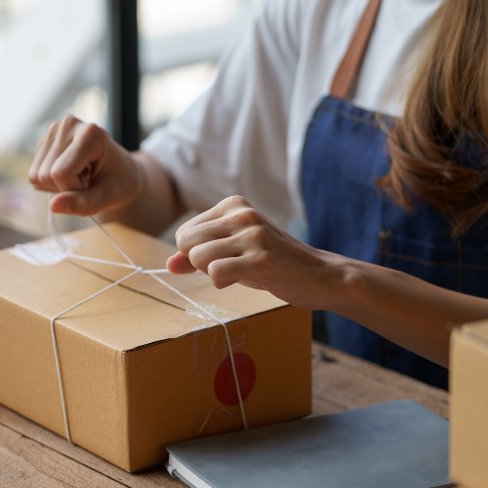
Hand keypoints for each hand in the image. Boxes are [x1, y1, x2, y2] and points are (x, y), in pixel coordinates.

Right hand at [28, 115, 142, 215]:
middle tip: (87, 180)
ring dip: (57, 185)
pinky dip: (51, 182)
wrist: (121, 172)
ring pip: (35, 176)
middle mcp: (68, 124)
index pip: (61, 173)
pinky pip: (34, 175)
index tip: (93, 183)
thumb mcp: (108, 197)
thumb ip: (83, 203)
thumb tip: (52, 206)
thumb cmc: (119, 184)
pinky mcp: (44, 140)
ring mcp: (54, 130)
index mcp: (90, 133)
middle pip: (45, 175)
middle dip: (65, 188)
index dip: (75, 189)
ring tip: (80, 176)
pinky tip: (70, 172)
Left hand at [167, 196, 342, 309]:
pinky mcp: (261, 259)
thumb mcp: (232, 252)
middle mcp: (242, 214)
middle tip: (229, 267)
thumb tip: (168, 264)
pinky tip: (247, 279)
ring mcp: (253, 235)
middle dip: (199, 263)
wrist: (319, 276)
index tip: (224, 256)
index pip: (185, 232)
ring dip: (212, 274)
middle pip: (187, 243)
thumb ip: (197, 256)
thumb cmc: (272, 264)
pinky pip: (216, 273)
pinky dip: (223, 283)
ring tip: (240, 271)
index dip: (195, 253)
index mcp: (234, 205)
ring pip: (198, 258)